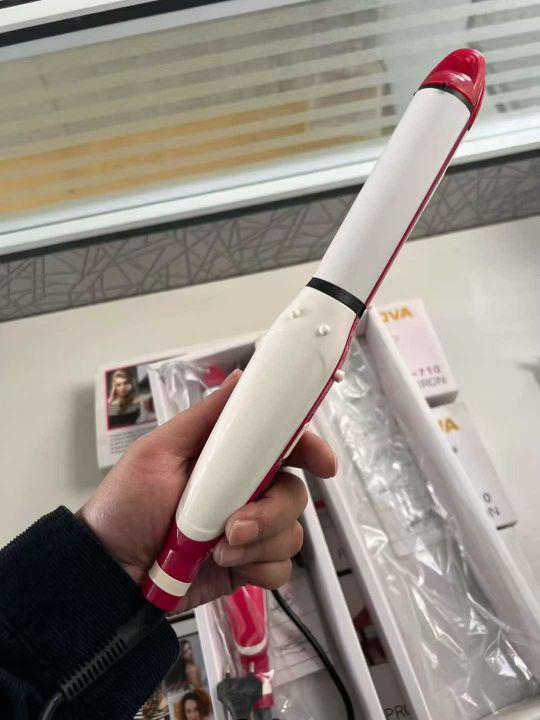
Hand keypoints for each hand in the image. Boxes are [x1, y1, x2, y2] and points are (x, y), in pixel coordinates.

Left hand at [78, 370, 336, 609]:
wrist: (110, 572)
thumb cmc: (127, 504)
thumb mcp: (159, 452)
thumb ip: (206, 418)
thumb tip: (244, 376)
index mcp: (229, 458)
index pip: (284, 445)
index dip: (310, 449)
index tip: (322, 464)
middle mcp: (247, 491)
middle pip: (295, 491)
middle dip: (274, 510)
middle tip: (236, 523)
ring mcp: (250, 530)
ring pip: (292, 532)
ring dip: (259, 542)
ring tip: (217, 549)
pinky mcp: (248, 565)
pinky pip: (280, 568)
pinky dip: (258, 568)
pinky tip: (225, 566)